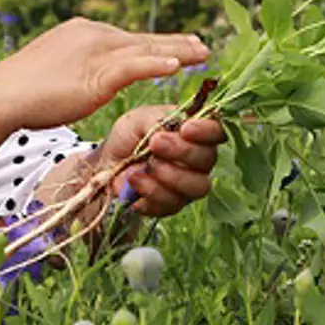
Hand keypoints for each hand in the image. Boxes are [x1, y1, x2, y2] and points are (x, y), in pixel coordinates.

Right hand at [0, 18, 208, 129]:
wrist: (1, 95)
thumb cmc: (20, 92)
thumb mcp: (57, 73)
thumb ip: (80, 71)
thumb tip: (87, 80)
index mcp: (84, 33)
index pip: (128, 38)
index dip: (157, 43)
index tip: (180, 45)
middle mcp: (92, 35)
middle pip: (143, 39)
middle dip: (175, 43)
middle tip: (203, 45)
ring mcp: (94, 52)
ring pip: (145, 49)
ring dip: (177, 51)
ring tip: (202, 53)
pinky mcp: (95, 73)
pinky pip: (133, 66)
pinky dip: (156, 63)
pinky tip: (176, 65)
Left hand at [96, 105, 225, 218]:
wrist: (108, 161)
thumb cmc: (130, 135)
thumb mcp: (139, 119)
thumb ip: (157, 120)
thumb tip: (171, 130)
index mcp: (195, 134)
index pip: (216, 131)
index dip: (207, 131)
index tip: (186, 129)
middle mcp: (198, 161)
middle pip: (208, 160)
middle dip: (182, 151)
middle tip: (155, 143)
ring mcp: (187, 186)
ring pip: (198, 187)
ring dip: (170, 175)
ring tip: (146, 165)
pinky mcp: (171, 205)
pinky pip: (171, 204)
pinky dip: (151, 191)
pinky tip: (134, 179)